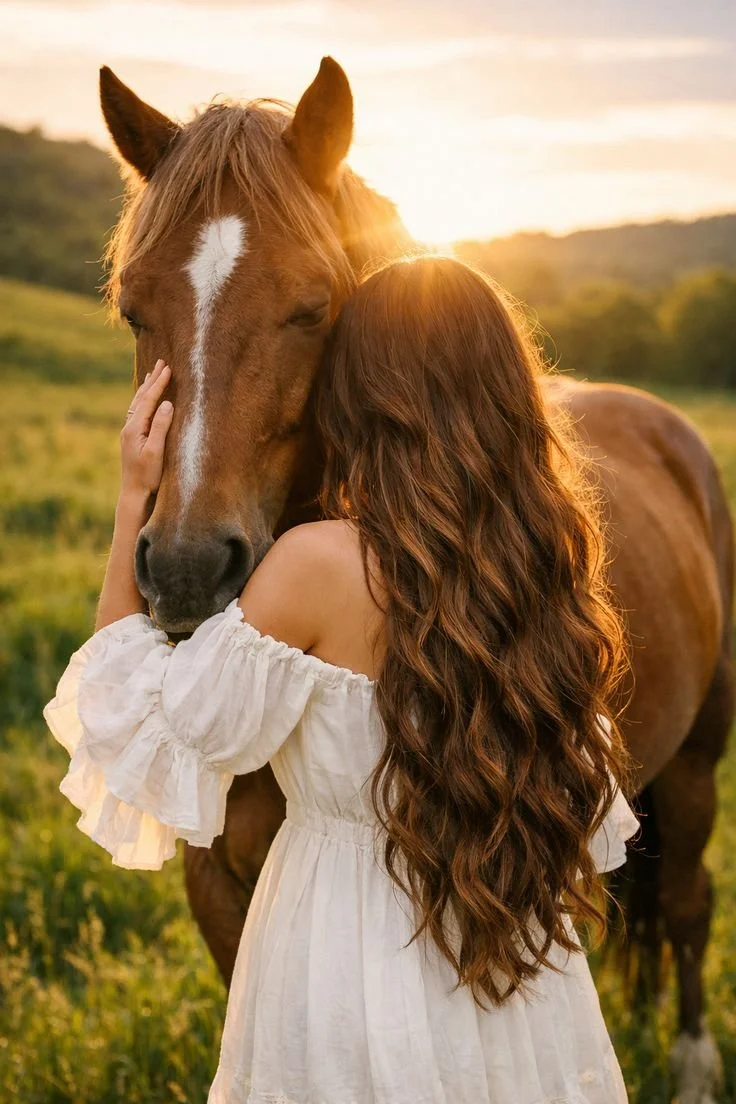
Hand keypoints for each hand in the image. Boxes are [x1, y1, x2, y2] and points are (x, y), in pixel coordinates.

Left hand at [120, 359, 173, 503]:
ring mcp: (129, 433)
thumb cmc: (148, 476)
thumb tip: (167, 403)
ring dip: (146, 388)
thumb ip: (161, 426)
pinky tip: (146, 400)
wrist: (134, 494)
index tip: (168, 367)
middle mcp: (129, 427)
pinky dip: (143, 400)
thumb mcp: (156, 451)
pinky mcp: (132, 439)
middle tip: (161, 362)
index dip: (159, 384)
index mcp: (134, 428)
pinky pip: (138, 412)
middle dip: (152, 380)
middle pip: (141, 397)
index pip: (148, 400)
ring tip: (151, 374)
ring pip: (137, 403)